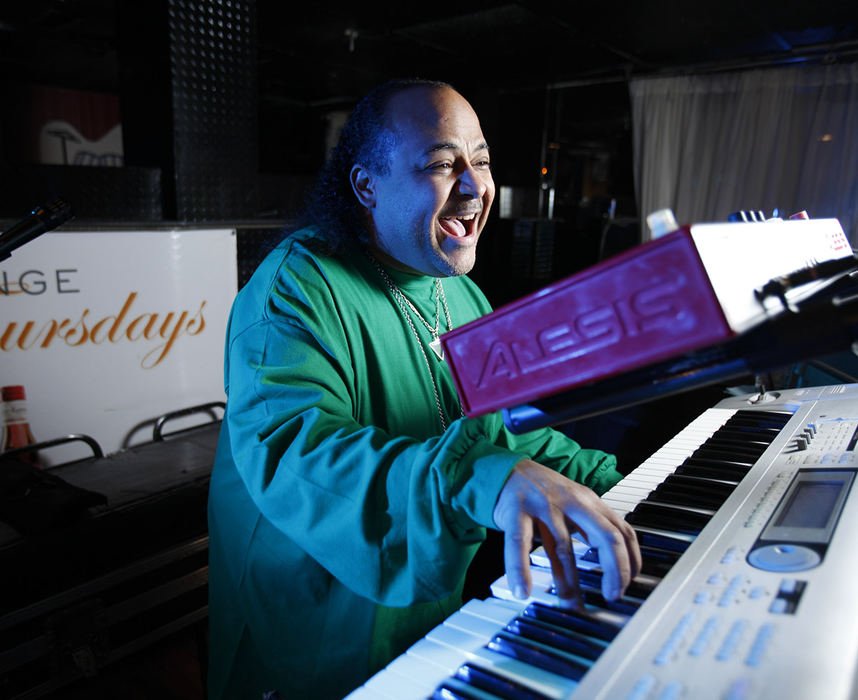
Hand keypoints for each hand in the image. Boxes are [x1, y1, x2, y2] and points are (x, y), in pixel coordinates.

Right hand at [492, 459, 640, 604]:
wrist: (508, 470)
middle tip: (612, 597)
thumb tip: (614, 565)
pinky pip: (519, 544)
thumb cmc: (544, 492)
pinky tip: (522, 589)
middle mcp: (571, 502)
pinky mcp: (516, 511)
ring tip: (571, 606)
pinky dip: (520, 569)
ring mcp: (544, 506)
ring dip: (569, 583)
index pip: (622, 531)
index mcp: (589, 502)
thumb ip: (593, 526)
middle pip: (606, 537)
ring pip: (563, 548)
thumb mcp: (576, 502)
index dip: (630, 561)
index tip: (627, 585)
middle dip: (615, 570)